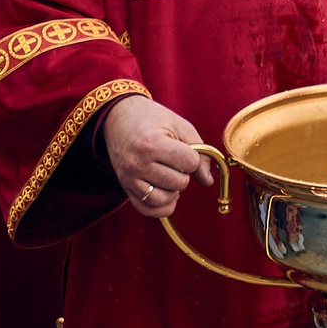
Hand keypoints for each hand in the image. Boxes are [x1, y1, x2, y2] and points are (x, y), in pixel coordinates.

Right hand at [101, 95, 211, 218]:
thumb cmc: (153, 120)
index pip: (189, 162)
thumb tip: (208, 181)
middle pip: (179, 183)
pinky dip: (162, 207)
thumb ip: (200, 152)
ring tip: (171, 175)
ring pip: (164, 200)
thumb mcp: (180, 126)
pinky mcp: (125, 187)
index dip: (193, 157)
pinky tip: (168, 194)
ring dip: (174, 190)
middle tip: (174, 161)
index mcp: (152, 144)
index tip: (184, 149)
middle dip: (184, 172)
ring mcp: (128, 178)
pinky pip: (147, 209)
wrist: (118, 118)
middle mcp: (137, 164)